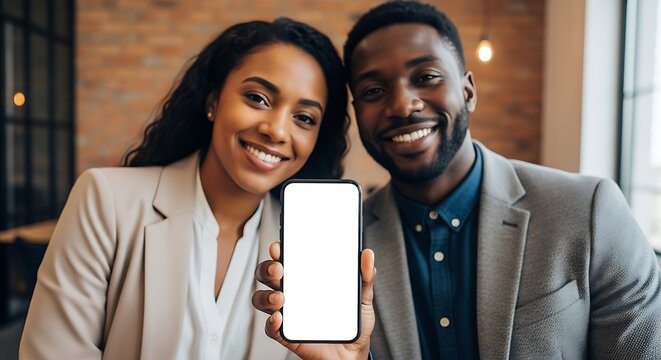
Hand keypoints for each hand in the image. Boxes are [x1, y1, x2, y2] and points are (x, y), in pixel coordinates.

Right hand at [252, 242, 375, 359]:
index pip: (286, 258)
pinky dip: (271, 323)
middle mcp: (292, 293)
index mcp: (306, 278)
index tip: (279, 247)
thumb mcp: (362, 296)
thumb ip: (365, 276)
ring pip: (262, 299)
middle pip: (267, 275)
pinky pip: (271, 328)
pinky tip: (279, 319)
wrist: (352, 353)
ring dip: (266, 296)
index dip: (277, 250)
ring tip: (280, 298)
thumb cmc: (351, 321)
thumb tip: (368, 254)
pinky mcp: (287, 334)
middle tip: (279, 269)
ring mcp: (287, 313)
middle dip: (267, 268)